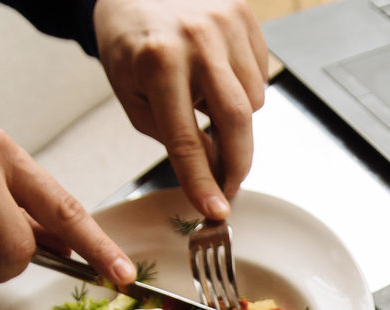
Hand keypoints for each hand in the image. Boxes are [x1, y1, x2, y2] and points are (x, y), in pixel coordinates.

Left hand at [93, 0, 269, 219]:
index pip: (186, 139)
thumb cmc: (130, 45)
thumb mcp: (135, 98)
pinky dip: (244, 88)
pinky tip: (218, 77)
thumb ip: (174, 137)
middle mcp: (196, 40)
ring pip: (253, 101)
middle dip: (238, 163)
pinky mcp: (244, 16)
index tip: (216, 210)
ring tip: (207, 104)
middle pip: (237, 120)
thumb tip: (213, 171)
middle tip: (230, 186)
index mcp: (158, 62)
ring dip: (236, 118)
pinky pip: (260, 74)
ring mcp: (225, 24)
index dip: (203, 181)